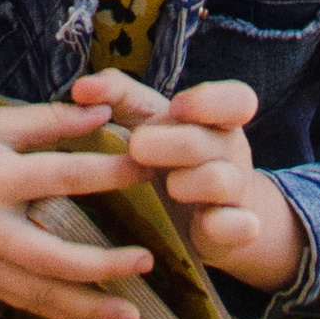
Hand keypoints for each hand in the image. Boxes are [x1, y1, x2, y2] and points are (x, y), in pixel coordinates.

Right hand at [0, 105, 152, 318]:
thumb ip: (50, 120)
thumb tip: (104, 114)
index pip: (63, 176)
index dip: (110, 174)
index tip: (149, 171)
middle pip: (54, 255)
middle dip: (104, 264)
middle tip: (147, 260)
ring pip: (41, 294)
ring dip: (89, 308)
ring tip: (132, 314)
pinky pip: (26, 303)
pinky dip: (62, 314)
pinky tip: (94, 317)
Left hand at [85, 76, 301, 294]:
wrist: (205, 211)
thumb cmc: (168, 152)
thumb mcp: (147, 118)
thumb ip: (117, 95)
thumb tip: (80, 88)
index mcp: (215, 118)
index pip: (236, 99)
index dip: (209, 101)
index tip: (176, 107)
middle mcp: (229, 150)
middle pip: (208, 142)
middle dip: (172, 143)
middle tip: (137, 146)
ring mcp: (235, 191)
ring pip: (222, 181)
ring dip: (192, 183)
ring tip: (170, 187)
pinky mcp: (233, 230)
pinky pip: (239, 226)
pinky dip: (223, 224)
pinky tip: (204, 223)